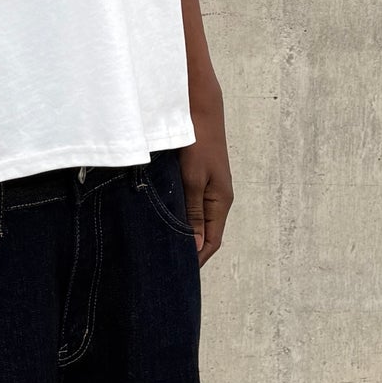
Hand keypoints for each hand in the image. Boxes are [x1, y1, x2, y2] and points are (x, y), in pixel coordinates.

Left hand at [179, 86, 234, 263]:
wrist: (199, 109)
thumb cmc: (197, 142)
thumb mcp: (193, 180)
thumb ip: (194, 213)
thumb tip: (196, 247)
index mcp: (220, 202)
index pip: (211, 243)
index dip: (196, 259)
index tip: (177, 273)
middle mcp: (217, 199)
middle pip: (205, 235)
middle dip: (188, 250)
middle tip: (164, 264)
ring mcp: (209, 189)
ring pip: (196, 220)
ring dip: (182, 233)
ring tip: (161, 246)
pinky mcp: (199, 179)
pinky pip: (190, 206)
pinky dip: (179, 217)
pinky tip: (162, 220)